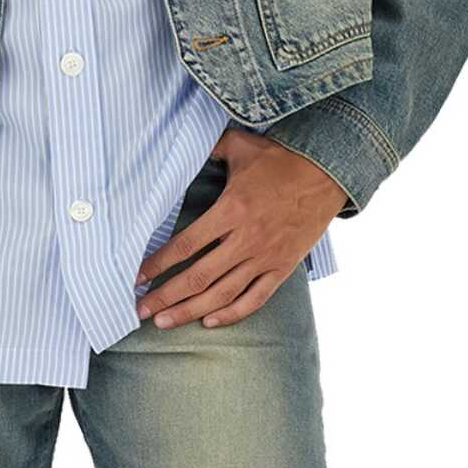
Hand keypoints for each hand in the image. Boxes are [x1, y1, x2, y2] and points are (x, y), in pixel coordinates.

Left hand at [134, 130, 349, 328]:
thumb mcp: (240, 145)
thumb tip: (179, 145)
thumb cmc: (282, 159)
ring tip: (165, 323)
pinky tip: (210, 322)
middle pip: (198, 277)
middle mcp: (246, 239)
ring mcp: (265, 257)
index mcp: (232, 210)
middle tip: (141, 310)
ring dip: (191, 311)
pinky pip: (255, 298)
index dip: (159, 263)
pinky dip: (232, 313)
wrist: (328, 174)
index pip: (187, 245)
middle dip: (166, 297)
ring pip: (223, 294)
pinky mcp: (282, 267)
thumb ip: (208, 148)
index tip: (139, 276)